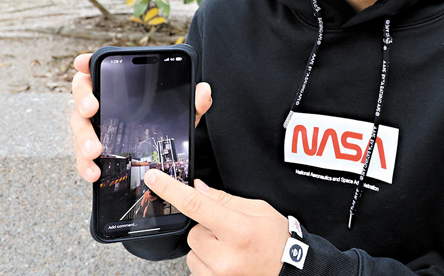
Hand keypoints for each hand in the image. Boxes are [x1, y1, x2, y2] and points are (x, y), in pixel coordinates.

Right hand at [69, 52, 212, 181]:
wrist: (160, 153)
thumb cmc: (166, 121)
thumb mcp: (182, 112)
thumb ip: (193, 101)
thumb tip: (204, 91)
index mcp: (120, 83)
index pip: (99, 66)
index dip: (87, 62)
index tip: (83, 62)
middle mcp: (101, 99)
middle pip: (82, 92)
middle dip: (83, 99)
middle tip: (93, 109)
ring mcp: (94, 123)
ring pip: (79, 125)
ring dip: (83, 138)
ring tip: (95, 151)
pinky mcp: (92, 146)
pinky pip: (83, 154)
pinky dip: (85, 164)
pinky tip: (94, 172)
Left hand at [144, 170, 288, 275]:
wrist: (289, 270)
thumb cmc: (277, 240)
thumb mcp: (258, 210)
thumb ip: (224, 200)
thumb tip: (197, 188)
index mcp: (238, 230)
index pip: (196, 205)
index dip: (171, 190)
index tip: (153, 178)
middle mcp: (225, 256)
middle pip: (194, 231)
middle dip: (207, 228)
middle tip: (230, 231)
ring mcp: (219, 274)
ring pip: (193, 251)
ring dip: (206, 246)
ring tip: (232, 248)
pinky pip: (196, 267)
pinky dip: (207, 261)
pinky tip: (227, 259)